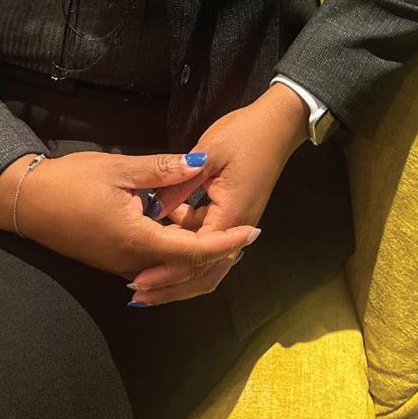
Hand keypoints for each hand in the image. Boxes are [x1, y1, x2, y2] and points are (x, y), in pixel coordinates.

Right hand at [0, 148, 259, 283]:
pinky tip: (185, 229)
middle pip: (186, 265)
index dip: (226, 242)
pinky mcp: (113, 260)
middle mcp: (132, 262)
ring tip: (224, 232)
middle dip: (218, 252)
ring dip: (196, 253)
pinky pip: (154, 263)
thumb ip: (162, 169)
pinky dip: (175, 252)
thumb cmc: (71, 181)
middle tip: (246, 233)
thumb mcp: (119, 168)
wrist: (27, 201)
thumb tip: (200, 164)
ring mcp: (121, 265)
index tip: (252, 232)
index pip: (193, 250)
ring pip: (170, 267)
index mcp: (137, 240)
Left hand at [124, 85, 306, 304]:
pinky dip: (189, 249)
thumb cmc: (244, 135)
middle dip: (172, 285)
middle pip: (205, 271)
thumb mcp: (208, 154)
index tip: (141, 280)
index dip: (167, 270)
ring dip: (180, 272)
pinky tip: (165, 241)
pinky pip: (210, 242)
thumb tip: (153, 210)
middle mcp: (237, 227)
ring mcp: (238, 222)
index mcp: (231, 215)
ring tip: (148, 279)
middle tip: (139, 294)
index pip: (197, 255)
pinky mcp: (234, 215)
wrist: (278, 125)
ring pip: (209, 261)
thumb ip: (180, 183)